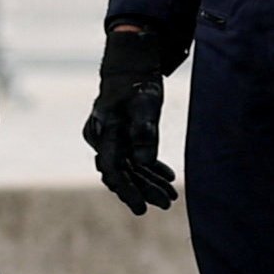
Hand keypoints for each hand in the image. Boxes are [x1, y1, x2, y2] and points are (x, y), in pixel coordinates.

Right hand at [86, 23, 187, 215]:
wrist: (131, 65)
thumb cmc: (138, 83)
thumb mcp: (146, 104)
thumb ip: (144, 133)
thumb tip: (143, 163)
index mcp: (103, 131)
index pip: (113, 169)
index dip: (127, 191)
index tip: (142, 208)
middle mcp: (101, 138)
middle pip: (122, 172)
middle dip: (144, 190)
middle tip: (167, 204)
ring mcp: (110, 139)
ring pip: (129, 167)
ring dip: (149, 182)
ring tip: (171, 196)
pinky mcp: (120, 137)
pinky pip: (133, 158)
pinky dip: (150, 168)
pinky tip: (168, 178)